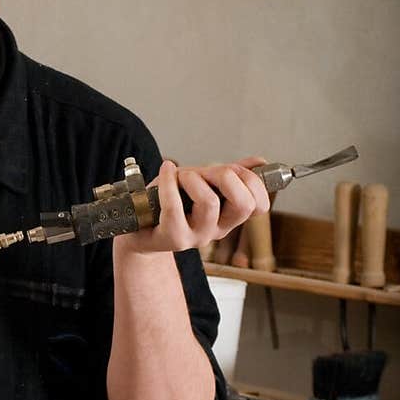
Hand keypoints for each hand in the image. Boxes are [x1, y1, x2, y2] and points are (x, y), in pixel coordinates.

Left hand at [125, 156, 269, 254]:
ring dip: (195, 179)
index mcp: (228, 219)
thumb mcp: (203, 185)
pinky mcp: (171, 237)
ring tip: (181, 176)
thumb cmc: (172, 202)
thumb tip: (260, 162)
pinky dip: (170, 181)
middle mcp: (216, 231)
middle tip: (211, 171)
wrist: (138, 229)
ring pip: (209, 202)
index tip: (236, 170)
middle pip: (242, 204)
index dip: (254, 182)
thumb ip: (230, 175)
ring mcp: (195, 237)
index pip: (258, 206)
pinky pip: (174, 205)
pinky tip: (167, 169)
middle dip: (230, 176)